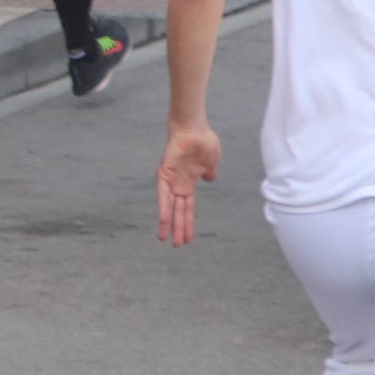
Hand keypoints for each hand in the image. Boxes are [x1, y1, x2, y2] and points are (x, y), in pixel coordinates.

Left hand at [156, 121, 218, 243]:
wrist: (195, 128)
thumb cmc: (203, 142)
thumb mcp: (211, 162)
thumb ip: (209, 172)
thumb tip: (210, 179)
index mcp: (189, 184)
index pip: (188, 208)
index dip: (189, 223)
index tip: (189, 239)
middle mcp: (178, 185)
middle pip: (179, 212)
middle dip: (179, 229)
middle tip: (177, 246)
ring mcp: (170, 180)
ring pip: (169, 207)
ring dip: (169, 223)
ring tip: (166, 239)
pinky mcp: (164, 174)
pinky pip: (163, 194)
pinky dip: (164, 207)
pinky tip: (163, 220)